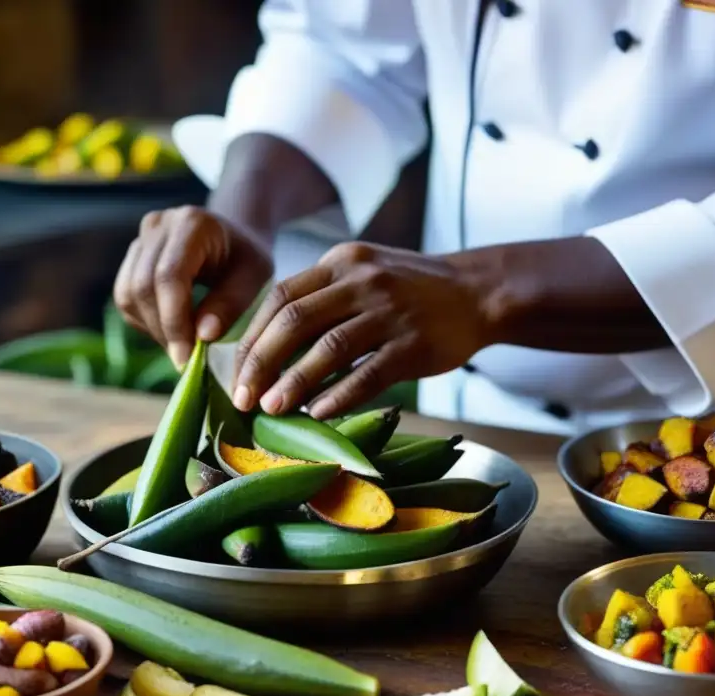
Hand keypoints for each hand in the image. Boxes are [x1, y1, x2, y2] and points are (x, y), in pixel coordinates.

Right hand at [114, 206, 272, 367]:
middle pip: (143, 286)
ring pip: (128, 294)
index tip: (186, 357)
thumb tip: (202, 337)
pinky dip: (146, 321)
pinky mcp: (132, 257)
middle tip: (185, 360)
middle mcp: (159, 225)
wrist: (235, 239)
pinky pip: (126, 297)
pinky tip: (172, 330)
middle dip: (163, 330)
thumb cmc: (248, 259)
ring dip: (152, 328)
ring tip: (182, 346)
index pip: (169, 276)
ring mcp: (141, 239)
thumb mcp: (254, 278)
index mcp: (192, 223)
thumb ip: (231, 304)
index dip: (174, 320)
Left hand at [232, 242, 490, 418]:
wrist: (479, 292)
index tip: (235, 371)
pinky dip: (338, 395)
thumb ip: (322, 299)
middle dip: (262, 363)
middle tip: (242, 398)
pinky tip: (317, 414)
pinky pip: (368, 373)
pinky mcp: (415, 345)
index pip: (281, 297)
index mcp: (341, 262)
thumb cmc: (410, 291)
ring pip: (328, 348)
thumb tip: (268, 351)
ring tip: (270, 409)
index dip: (253, 337)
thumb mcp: (364, 274)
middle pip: (295, 321)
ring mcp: (390, 311)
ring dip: (294, 382)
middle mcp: (362, 281)